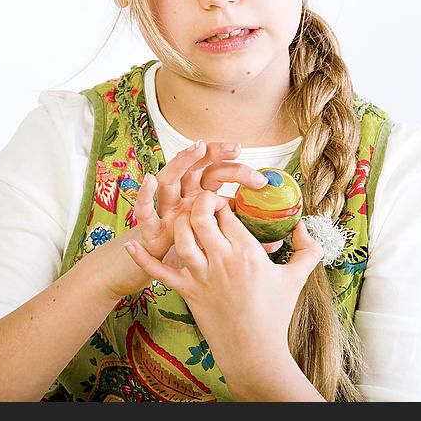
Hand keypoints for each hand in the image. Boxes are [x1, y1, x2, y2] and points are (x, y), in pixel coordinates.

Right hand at [111, 140, 269, 296]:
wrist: (156, 272)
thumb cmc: (188, 254)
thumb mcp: (216, 242)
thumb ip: (240, 238)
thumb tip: (275, 244)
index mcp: (199, 198)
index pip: (218, 173)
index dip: (237, 170)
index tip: (260, 179)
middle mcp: (181, 199)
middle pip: (197, 168)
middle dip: (214, 154)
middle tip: (236, 148)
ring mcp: (164, 211)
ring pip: (170, 179)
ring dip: (181, 161)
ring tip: (195, 147)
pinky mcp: (149, 229)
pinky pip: (144, 212)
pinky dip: (144, 197)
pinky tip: (149, 181)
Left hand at [123, 190, 322, 391]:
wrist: (254, 351)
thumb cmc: (276, 314)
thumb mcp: (297, 277)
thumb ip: (309, 249)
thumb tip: (304, 226)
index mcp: (248, 253)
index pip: (227, 212)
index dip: (222, 201)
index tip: (223, 203)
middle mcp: (222, 261)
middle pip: (200, 216)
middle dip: (198, 202)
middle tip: (201, 203)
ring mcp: (202, 276)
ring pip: (180, 237)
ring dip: (178, 222)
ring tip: (183, 218)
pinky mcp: (187, 292)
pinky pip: (160, 272)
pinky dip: (143, 259)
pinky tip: (129, 245)